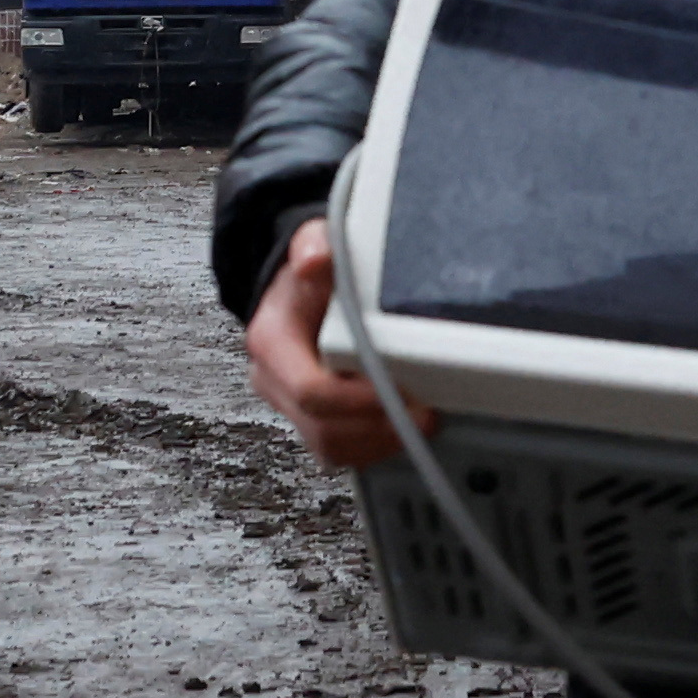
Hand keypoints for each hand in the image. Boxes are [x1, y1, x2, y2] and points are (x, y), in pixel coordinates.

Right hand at [243, 217, 423, 473]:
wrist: (298, 290)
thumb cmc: (310, 275)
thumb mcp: (312, 246)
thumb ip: (314, 247)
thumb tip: (315, 258)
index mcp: (272, 343)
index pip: (309, 389)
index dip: (357, 399)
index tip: (400, 391)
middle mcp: (275, 382)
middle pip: (322, 428)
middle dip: (377, 427)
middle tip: (424, 413)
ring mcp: (292, 407)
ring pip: (331, 448)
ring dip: (379, 442)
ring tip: (419, 422)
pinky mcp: (313, 421)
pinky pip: (340, 451)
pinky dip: (374, 446)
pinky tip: (402, 427)